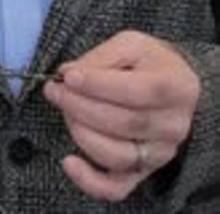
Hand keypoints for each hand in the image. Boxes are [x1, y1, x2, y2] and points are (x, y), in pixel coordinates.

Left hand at [43, 30, 199, 202]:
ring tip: (64, 110)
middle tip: (55, 90)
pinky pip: (116, 187)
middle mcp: (174, 125)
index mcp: (177, 87)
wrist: (171, 86)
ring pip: (118, 155)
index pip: (138, 91)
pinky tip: (69, 162)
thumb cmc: (148, 62)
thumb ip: (101, 56)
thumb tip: (68, 74)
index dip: (99, 85)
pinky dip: (90, 181)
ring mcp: (160, 153)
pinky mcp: (143, 172)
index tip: (68, 76)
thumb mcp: (131, 44)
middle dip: (81, 106)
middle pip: (124, 123)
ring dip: (81, 133)